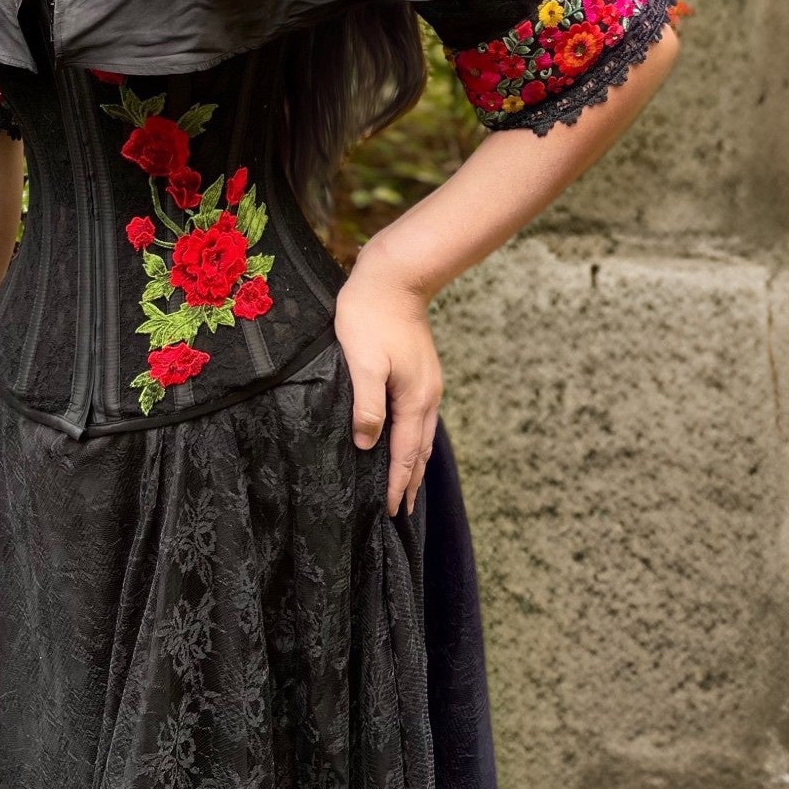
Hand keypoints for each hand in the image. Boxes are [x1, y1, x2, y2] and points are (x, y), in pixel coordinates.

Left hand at [332, 249, 441, 517]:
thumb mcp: (362, 361)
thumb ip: (367, 404)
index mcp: (414, 398)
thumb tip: (367, 444)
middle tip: (400, 509)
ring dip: (415, 461)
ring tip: (406, 484)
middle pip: (420, 449)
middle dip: (411, 480)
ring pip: (422, 433)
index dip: (398, 483)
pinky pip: (419, 417)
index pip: (406, 453)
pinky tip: (405, 438)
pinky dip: (414, 438)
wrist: (395, 277)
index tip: (392, 511)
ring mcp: (427, 383)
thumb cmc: (371, 317)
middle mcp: (427, 396)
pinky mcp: (421, 372)